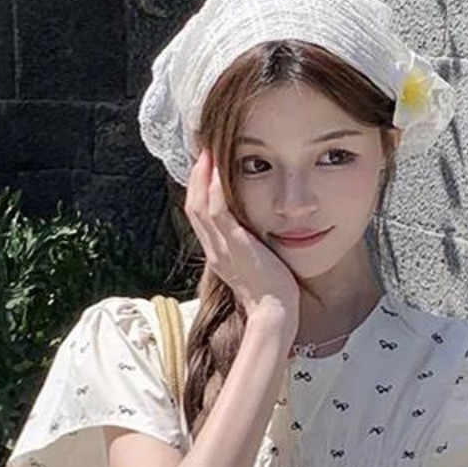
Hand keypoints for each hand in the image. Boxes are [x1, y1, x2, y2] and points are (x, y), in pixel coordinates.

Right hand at [183, 147, 299, 322]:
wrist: (274, 313)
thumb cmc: (273, 294)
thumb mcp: (257, 265)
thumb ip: (253, 248)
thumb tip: (261, 233)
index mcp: (218, 254)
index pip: (200, 217)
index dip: (199, 191)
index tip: (206, 170)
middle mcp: (214, 249)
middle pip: (193, 207)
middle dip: (196, 178)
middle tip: (202, 153)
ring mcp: (222, 248)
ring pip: (199, 206)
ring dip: (201, 177)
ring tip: (207, 153)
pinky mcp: (235, 246)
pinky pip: (217, 213)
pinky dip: (214, 190)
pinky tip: (217, 172)